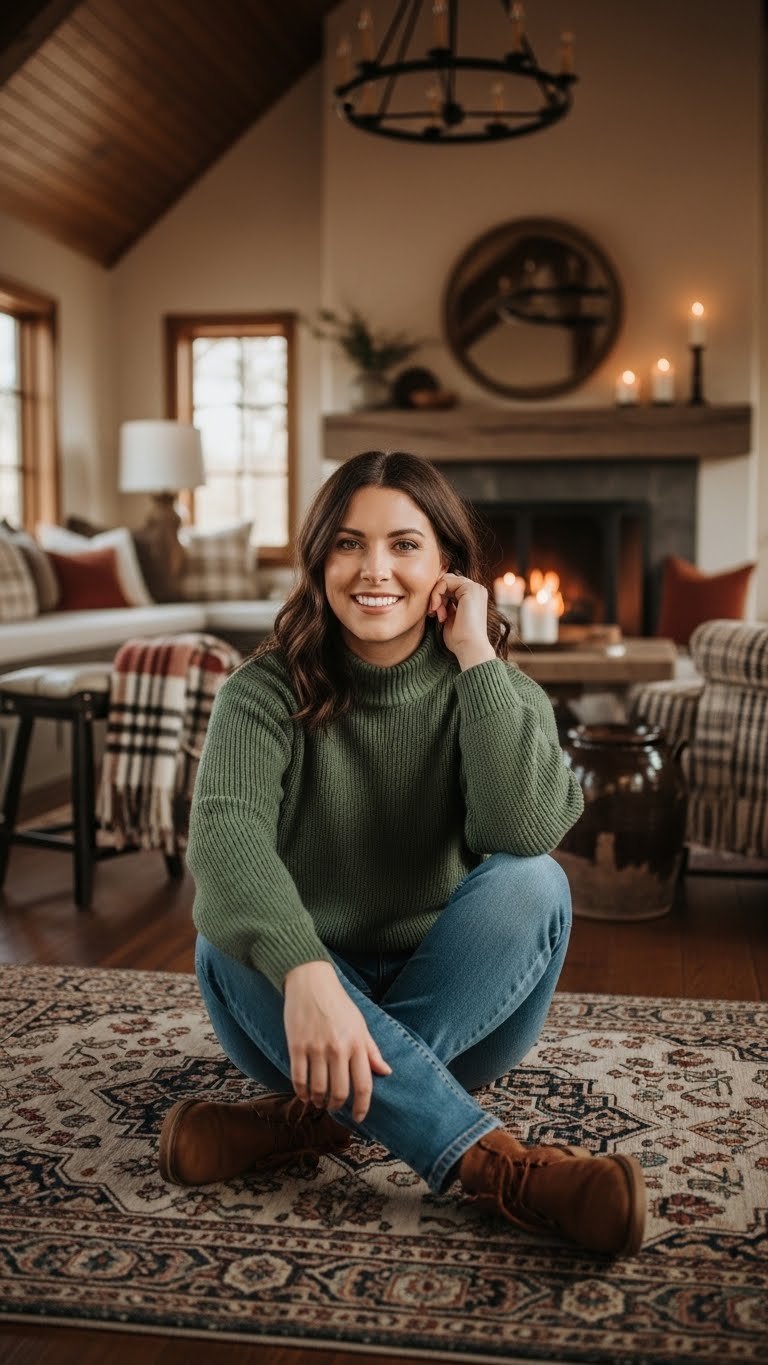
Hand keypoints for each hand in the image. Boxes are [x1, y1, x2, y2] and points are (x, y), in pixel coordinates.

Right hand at [283, 961, 391, 1122]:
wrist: (311, 981)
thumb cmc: (338, 1004)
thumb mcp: (360, 1025)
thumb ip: (371, 1051)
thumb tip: (386, 1072)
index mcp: (357, 1044)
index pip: (364, 1085)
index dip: (362, 1107)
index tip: (359, 1118)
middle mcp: (338, 1048)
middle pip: (340, 1092)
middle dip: (337, 1106)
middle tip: (334, 1107)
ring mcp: (316, 1048)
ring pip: (318, 1089)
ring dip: (318, 1102)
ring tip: (319, 1102)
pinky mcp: (296, 1046)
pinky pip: (298, 1079)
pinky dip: (301, 1092)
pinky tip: (304, 1095)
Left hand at [428, 571, 494, 665]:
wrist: (469, 647)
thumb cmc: (459, 638)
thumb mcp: (450, 616)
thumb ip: (446, 603)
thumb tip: (434, 594)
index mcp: (473, 596)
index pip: (450, 585)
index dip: (438, 597)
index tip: (434, 614)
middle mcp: (476, 590)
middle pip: (447, 581)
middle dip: (436, 595)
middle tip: (433, 613)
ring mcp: (475, 588)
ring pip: (445, 580)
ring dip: (435, 596)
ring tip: (436, 614)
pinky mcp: (470, 588)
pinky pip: (445, 582)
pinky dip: (436, 594)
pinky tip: (437, 609)